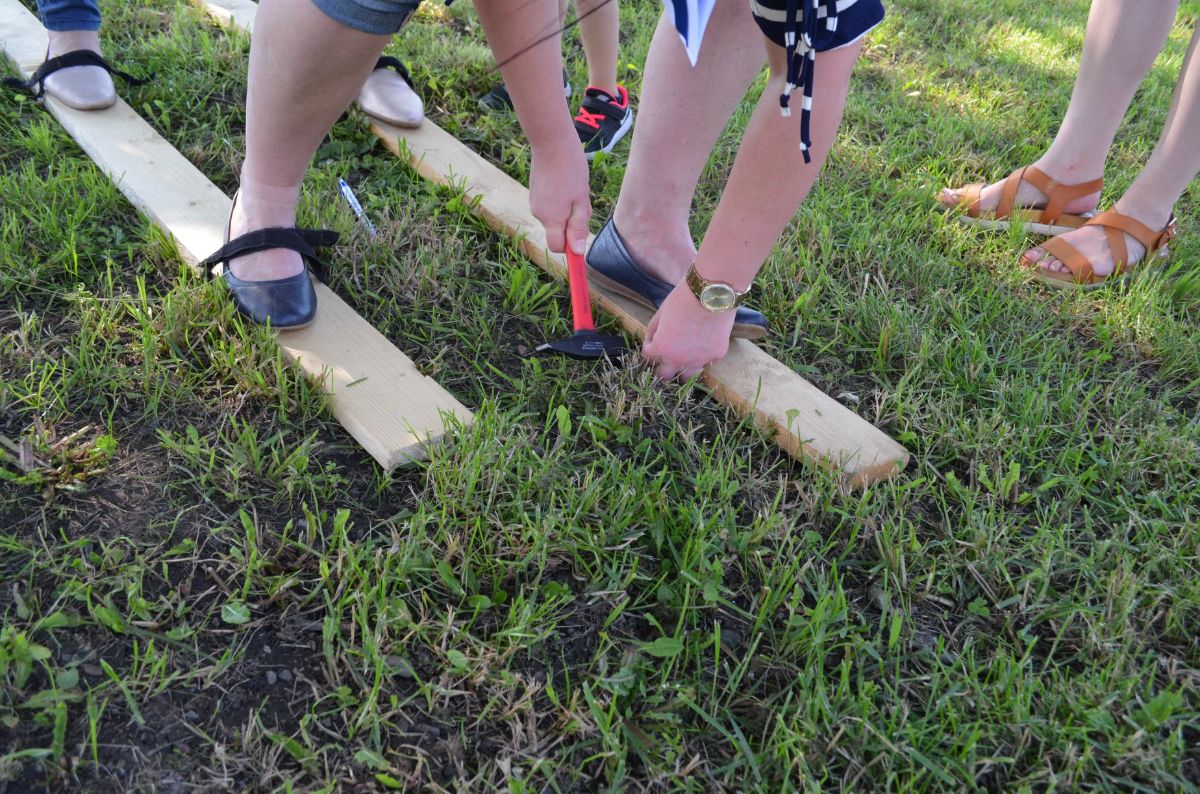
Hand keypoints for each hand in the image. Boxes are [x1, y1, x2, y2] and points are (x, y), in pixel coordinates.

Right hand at [529, 140, 590, 254]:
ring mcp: (535, 202)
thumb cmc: (570, 170)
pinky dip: (561, 200)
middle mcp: (539, 214)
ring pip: (556, 216)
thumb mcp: (580, 201)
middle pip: (558, 231)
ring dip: (568, 209)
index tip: (580, 238)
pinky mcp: (535, 192)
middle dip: (572, 223)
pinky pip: (551, 205)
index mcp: (552, 219)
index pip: (557, 247)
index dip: (569, 247)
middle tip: (583, 201)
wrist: (551, 142)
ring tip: (576, 187)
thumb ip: (578, 227)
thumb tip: (577, 252)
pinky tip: (567, 181)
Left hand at [642, 282, 734, 380]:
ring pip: (688, 376)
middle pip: (665, 376)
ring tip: (685, 356)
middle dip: (662, 367)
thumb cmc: (683, 299)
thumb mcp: (661, 313)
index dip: (649, 348)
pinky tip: (704, 343)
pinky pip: (707, 361)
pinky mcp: (716, 356)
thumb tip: (653, 339)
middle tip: (665, 357)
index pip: (648, 358)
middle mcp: (679, 361)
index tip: (652, 342)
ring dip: (683, 368)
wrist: (712, 293)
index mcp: (662, 350)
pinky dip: (703, 356)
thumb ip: (654, 330)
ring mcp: (699, 361)